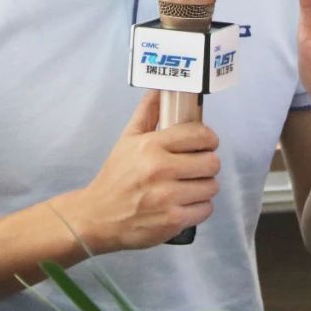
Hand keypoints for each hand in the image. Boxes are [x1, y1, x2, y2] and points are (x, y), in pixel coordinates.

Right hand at [60, 91, 219, 253]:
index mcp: (151, 146)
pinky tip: (185, 203)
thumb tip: (159, 89)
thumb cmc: (115, 177)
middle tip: (195, 166)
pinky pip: (206, 209)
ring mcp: (168, 197)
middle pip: (211, 162)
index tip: (205, 143)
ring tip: (188, 186)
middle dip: (207, 163)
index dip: (208, 139)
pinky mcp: (173, 220)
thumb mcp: (127, 140)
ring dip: (204, 186)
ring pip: (211, 186)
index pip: (200, 135)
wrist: (98, 216)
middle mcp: (161, 169)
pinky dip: (200, 207)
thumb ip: (147, 113)